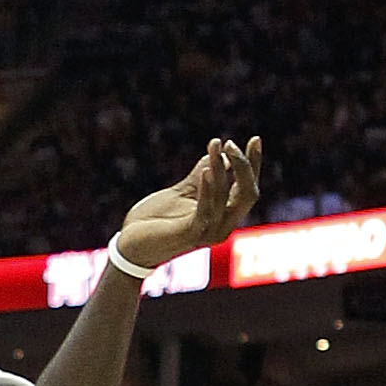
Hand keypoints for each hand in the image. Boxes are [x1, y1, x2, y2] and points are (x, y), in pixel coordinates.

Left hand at [114, 136, 261, 275]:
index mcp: (224, 216)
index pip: (249, 188)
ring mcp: (209, 233)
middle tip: (230, 143)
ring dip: (220, 169)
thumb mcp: (181, 192)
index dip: (254, 164)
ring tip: (214, 146)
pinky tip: (205, 170)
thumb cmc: (155, 220)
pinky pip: (206, 210)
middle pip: (248, 194)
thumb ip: (200, 176)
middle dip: (244, 165)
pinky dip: (208, 189)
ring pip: (226, 197)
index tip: (255, 139)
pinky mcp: (191, 235)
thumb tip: (219, 152)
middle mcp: (223, 226)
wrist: (130, 246)